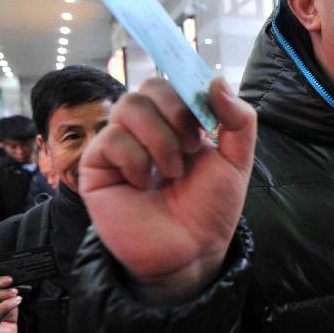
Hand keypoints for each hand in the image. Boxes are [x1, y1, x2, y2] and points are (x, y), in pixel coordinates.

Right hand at [79, 76, 256, 303]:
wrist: (191, 252)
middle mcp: (143, 130)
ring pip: (129, 108)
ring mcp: (118, 146)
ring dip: (161, 140)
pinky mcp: (96, 167)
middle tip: (193, 146)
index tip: (206, 120)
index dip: (187, 92)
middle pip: (148, 86)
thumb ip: (238, 120)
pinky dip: (136, 160)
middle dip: (176, 112)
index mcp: (174, 123)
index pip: (171, 82)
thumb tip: (217, 79)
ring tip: (172, 173)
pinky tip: (144, 185)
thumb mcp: (236, 161)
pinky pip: (111, 139)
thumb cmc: (209, 209)